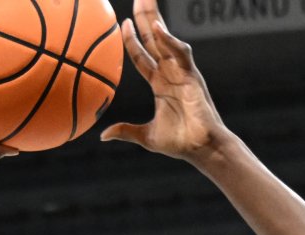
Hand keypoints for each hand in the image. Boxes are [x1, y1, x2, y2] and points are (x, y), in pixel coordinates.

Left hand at [101, 0, 228, 161]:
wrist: (201, 148)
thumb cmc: (180, 143)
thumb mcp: (146, 136)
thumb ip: (126, 131)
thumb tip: (103, 136)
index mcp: (159, 83)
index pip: (142, 55)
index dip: (132, 39)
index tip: (122, 23)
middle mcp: (169, 72)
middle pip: (153, 38)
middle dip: (144, 16)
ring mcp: (180, 71)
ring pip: (164, 37)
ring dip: (153, 17)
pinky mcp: (192, 75)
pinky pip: (179, 52)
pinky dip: (169, 39)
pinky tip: (157, 27)